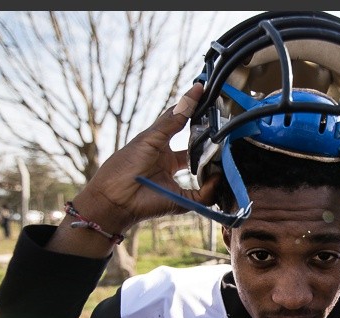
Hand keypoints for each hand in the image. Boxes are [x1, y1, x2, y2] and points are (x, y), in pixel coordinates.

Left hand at [71, 82, 218, 234]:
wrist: (113, 197)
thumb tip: (192, 95)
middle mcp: (170, 165)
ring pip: (206, 176)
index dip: (197, 118)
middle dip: (212, 147)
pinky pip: (204, 197)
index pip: (184, 129)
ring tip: (227, 157)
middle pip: (198, 154)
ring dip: (217, 168)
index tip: (212, 104)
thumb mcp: (151, 138)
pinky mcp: (182, 201)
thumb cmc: (125, 166)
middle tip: (225, 136)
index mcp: (161, 147)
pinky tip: (215, 178)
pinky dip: (212, 188)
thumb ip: (173, 120)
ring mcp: (178, 183)